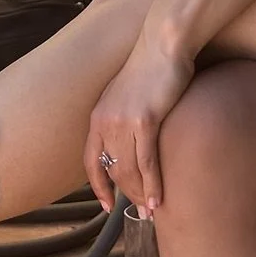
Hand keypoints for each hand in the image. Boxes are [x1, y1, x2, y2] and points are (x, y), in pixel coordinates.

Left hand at [84, 42, 194, 212]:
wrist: (164, 43)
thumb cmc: (152, 66)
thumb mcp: (128, 94)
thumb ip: (124, 117)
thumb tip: (133, 139)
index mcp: (98, 116)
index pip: (91, 160)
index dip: (98, 186)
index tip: (106, 205)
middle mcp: (105, 122)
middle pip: (112, 171)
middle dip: (125, 196)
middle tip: (140, 213)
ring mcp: (123, 122)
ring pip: (129, 171)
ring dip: (141, 195)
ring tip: (153, 212)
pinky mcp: (145, 120)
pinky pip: (147, 162)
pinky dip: (153, 184)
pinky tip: (159, 199)